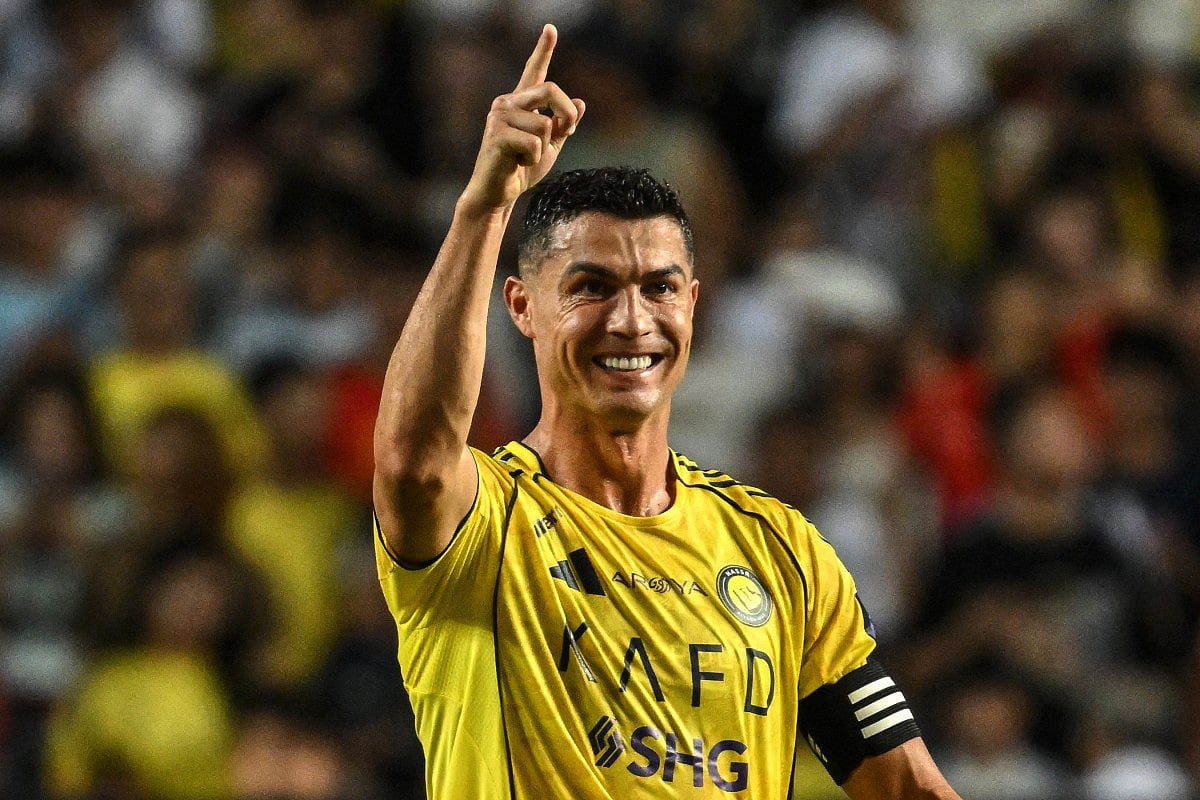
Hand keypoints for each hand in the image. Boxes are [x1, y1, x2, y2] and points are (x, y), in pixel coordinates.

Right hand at [460, 24, 585, 213]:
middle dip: (567, 113)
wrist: (498, 194)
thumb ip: (563, 126)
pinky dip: (533, 159)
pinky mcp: (497, 134)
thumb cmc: (520, 170)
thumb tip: (582, 104)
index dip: (543, 49)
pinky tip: (517, 164)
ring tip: (524, 158)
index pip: (534, 71)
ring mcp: (500, 116)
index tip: (550, 29)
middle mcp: (507, 103)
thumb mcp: (549, 147)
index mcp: (521, 104)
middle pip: (552, 90)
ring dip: (544, 148)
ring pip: (546, 125)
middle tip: (568, 132)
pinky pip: (535, 143)